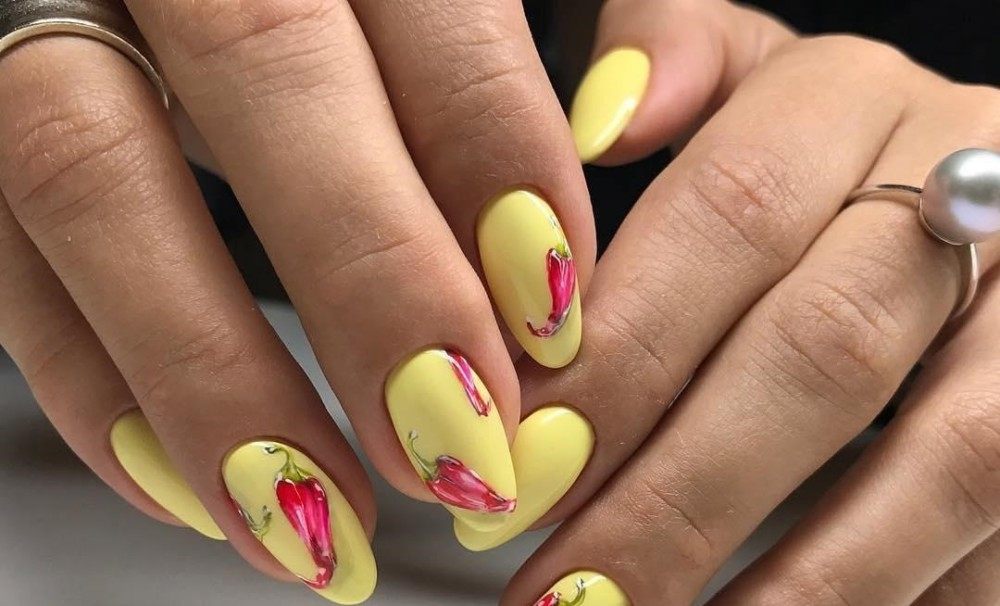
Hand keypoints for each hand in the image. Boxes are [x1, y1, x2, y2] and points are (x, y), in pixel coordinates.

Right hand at [0, 0, 597, 600]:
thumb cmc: (383, 3)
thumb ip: (612, 5)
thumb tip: (636, 118)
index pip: (426, 10)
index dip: (496, 163)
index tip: (551, 324)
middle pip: (268, 78)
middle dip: (371, 283)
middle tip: (457, 448)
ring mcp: (55, 21)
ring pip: (93, 172)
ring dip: (211, 375)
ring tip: (320, 518)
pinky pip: (0, 251)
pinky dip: (91, 384)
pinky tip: (193, 487)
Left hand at [452, 1, 997, 603]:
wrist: (969, 192)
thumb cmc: (818, 153)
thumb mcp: (754, 79)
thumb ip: (676, 56)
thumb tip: (604, 110)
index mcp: (856, 99)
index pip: (727, 218)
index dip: (620, 350)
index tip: (519, 459)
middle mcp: (971, 192)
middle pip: (819, 352)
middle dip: (675, 490)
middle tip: (558, 590)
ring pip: (940, 464)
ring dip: (793, 579)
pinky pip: (994, 532)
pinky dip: (884, 596)